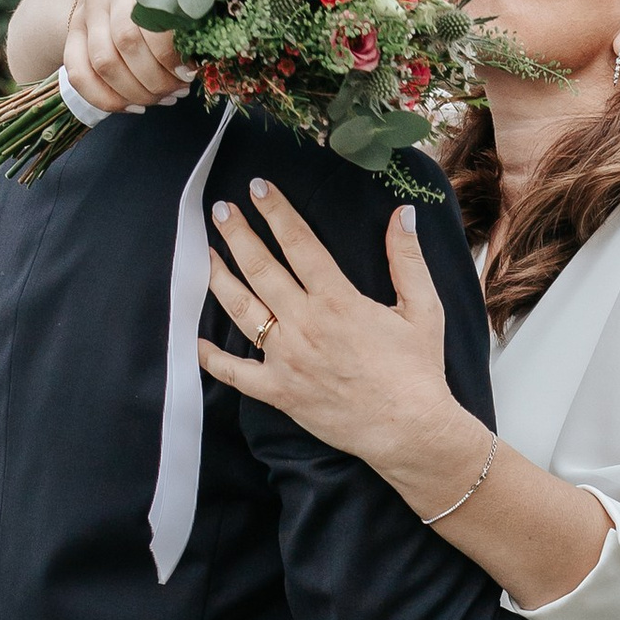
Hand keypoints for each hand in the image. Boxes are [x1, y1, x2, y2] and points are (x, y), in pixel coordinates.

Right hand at [64, 0, 188, 117]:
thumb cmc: (153, 0)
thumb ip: (185, 23)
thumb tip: (196, 66)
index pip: (149, 21)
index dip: (169, 54)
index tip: (188, 73)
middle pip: (126, 44)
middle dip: (155, 79)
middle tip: (175, 91)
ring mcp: (83, 16)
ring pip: (103, 64)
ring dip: (134, 92)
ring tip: (159, 99)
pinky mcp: (70, 38)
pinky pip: (79, 76)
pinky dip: (107, 100)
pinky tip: (133, 108)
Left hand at [200, 182, 490, 509]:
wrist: (410, 431)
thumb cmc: (418, 371)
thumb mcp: (423, 309)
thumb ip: (407, 259)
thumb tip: (403, 214)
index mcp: (338, 300)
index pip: (298, 243)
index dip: (276, 211)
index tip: (257, 188)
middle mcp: (305, 325)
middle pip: (261, 268)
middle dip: (238, 234)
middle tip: (221, 209)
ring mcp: (287, 359)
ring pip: (242, 310)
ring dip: (219, 278)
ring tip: (204, 254)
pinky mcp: (279, 392)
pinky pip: (235, 373)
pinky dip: (212, 357)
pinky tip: (196, 340)